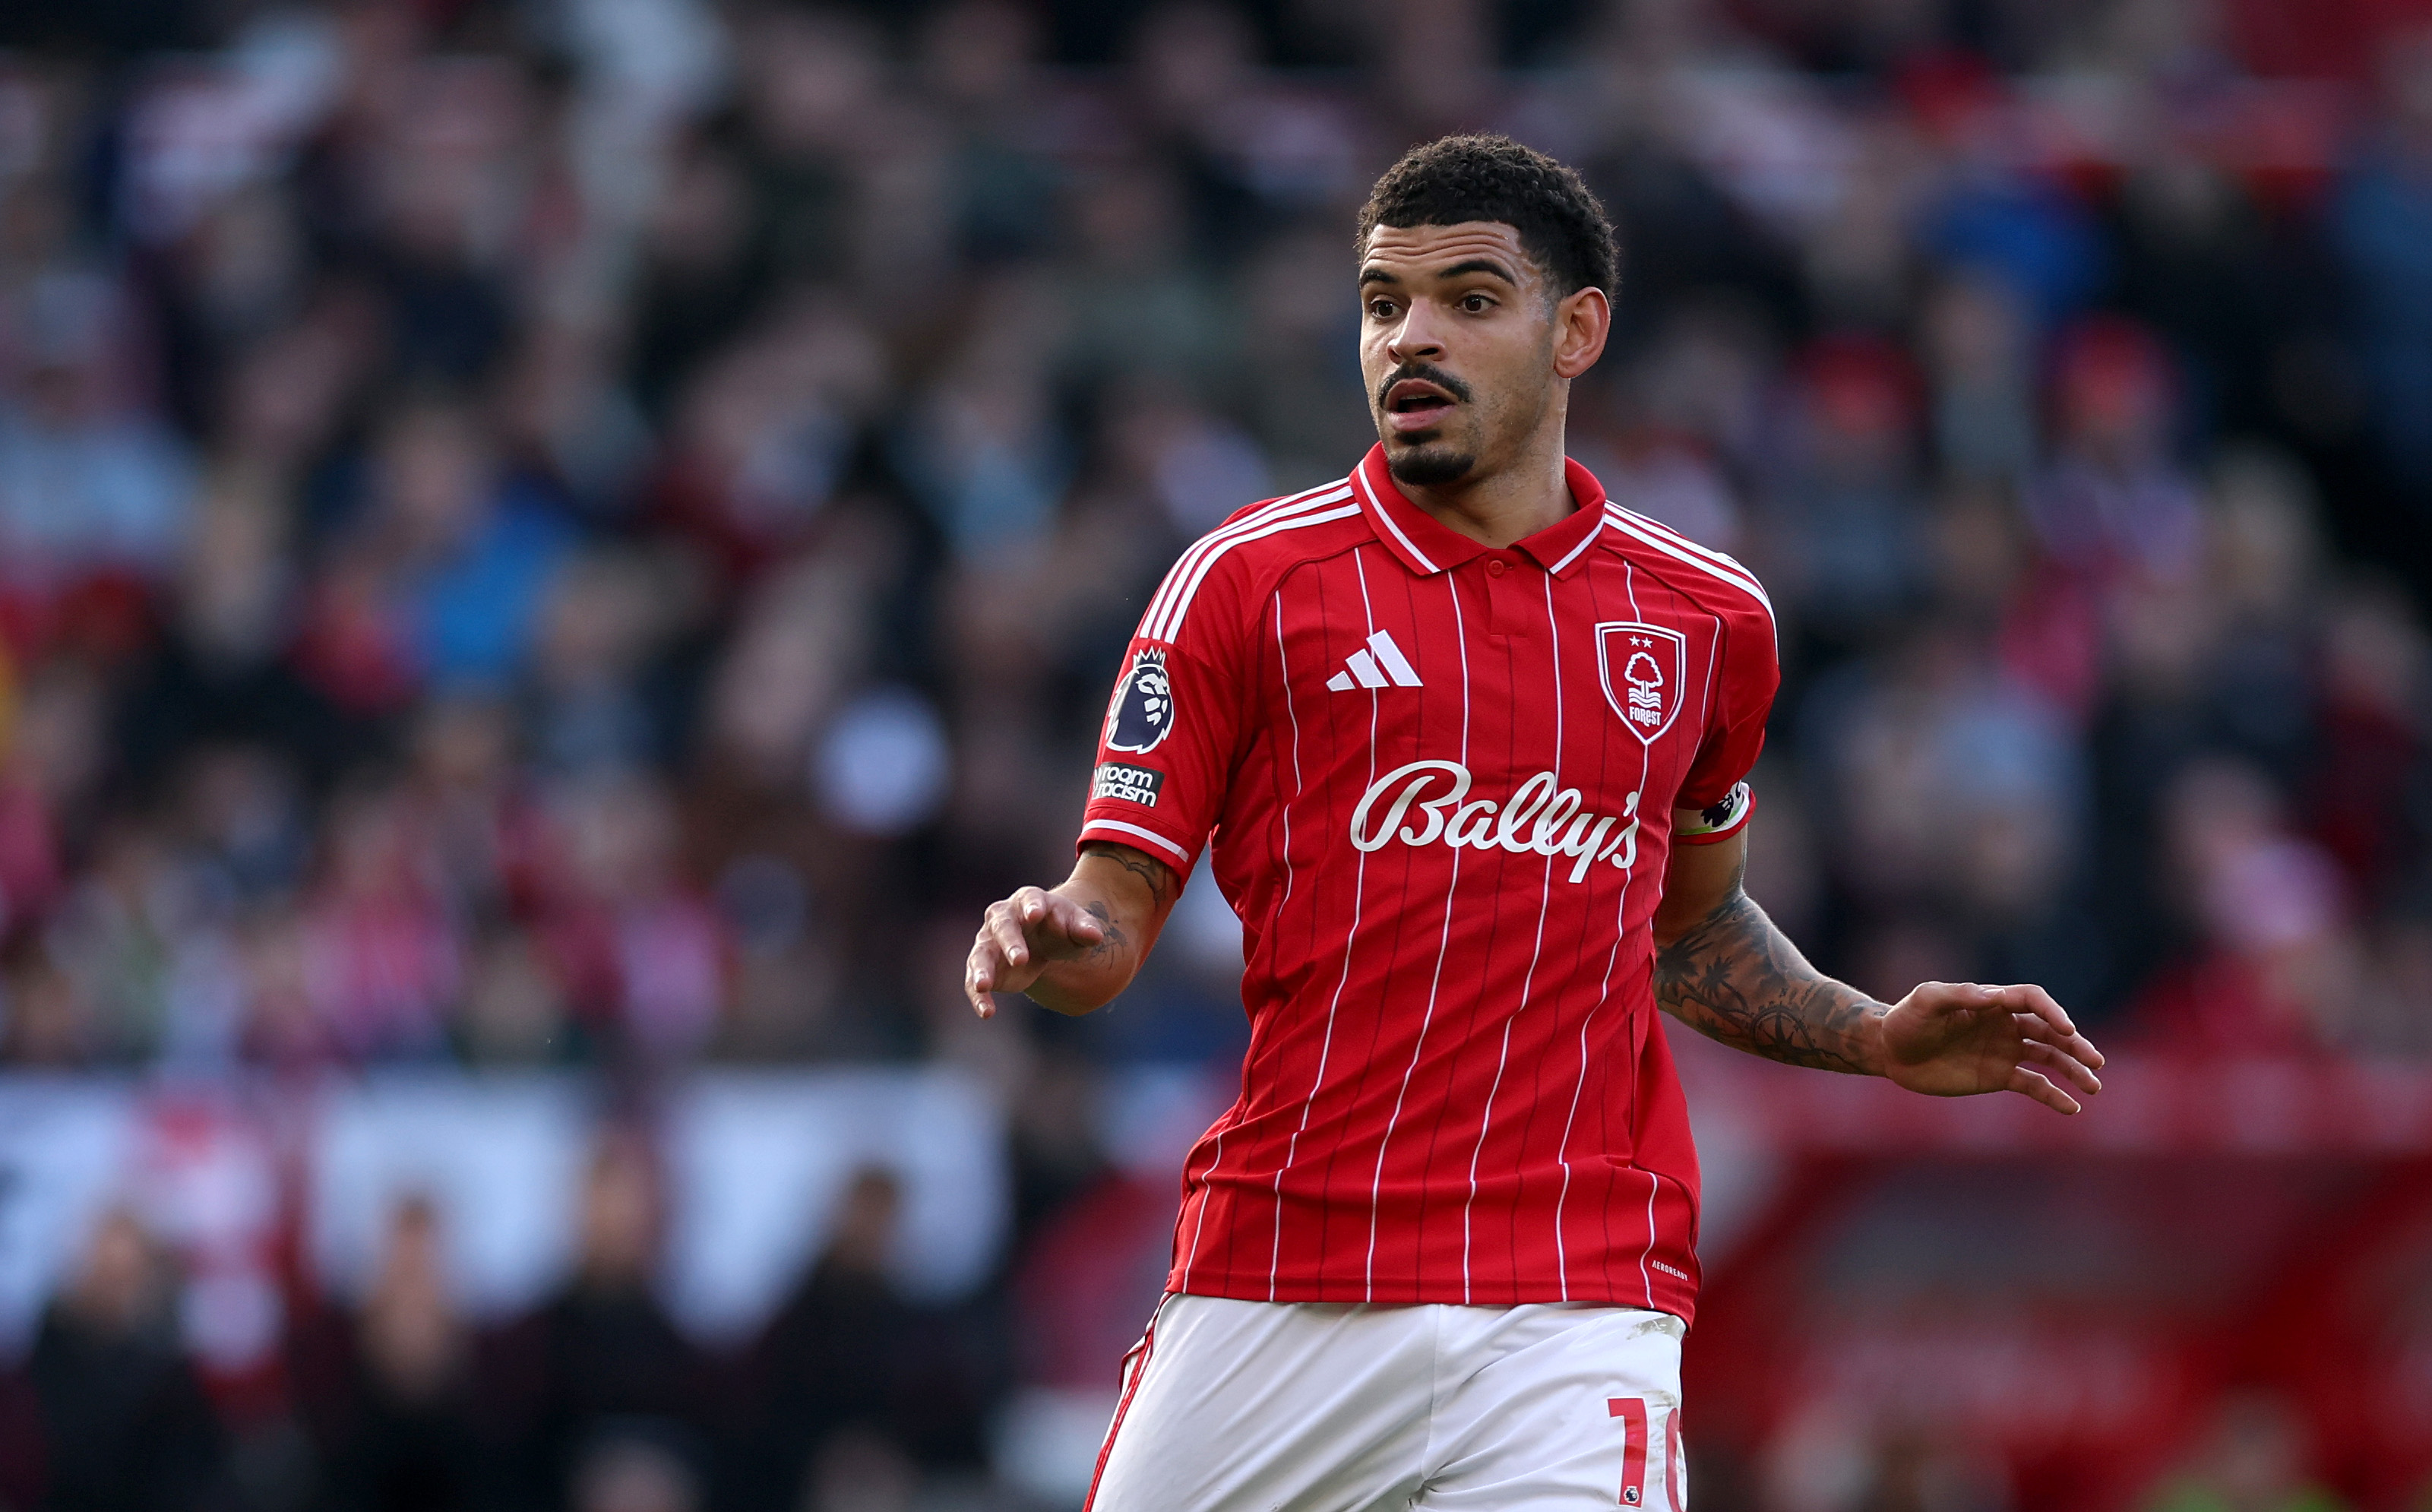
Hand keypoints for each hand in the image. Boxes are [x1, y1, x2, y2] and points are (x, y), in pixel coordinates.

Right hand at [964, 886, 1107, 1017]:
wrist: (1045, 940)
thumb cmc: (1062, 928)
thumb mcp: (1077, 926)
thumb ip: (1085, 929)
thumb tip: (1095, 935)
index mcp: (1029, 901)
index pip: (1029, 899)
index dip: (1032, 906)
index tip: (1035, 915)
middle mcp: (1003, 917)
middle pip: (1003, 927)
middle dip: (1010, 942)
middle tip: (1020, 959)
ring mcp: (989, 941)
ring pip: (981, 954)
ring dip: (981, 970)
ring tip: (984, 985)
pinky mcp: (985, 966)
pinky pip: (975, 981)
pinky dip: (979, 997)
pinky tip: (987, 1012)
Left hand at [1875, 982, 2105, 1114]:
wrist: (1890, 1052)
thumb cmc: (1906, 1020)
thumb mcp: (1926, 1000)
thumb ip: (1958, 995)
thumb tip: (1994, 995)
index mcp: (1992, 1001)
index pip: (2033, 1000)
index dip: (2053, 1012)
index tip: (2066, 1028)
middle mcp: (2005, 1024)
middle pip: (2050, 1030)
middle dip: (2075, 1044)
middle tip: (2095, 1061)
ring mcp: (2004, 1051)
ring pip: (2049, 1058)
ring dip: (2073, 1070)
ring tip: (2094, 1086)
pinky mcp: (1998, 1076)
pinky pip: (2033, 1085)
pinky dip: (2054, 1096)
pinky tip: (2072, 1108)